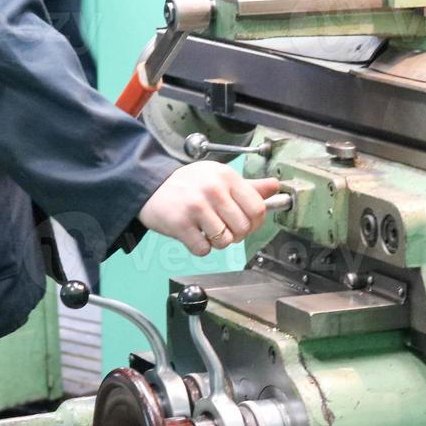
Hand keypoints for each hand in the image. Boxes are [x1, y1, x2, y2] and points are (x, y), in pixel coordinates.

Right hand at [139, 162, 281, 256]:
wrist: (150, 186)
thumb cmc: (188, 184)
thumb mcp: (219, 177)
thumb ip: (249, 186)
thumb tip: (275, 187)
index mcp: (226, 177)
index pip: (257, 208)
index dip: (255, 223)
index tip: (246, 224)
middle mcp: (213, 190)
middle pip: (243, 228)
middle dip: (236, 234)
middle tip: (224, 228)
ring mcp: (196, 207)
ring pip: (224, 241)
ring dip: (218, 242)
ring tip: (207, 230)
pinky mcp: (180, 224)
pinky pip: (203, 249)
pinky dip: (200, 247)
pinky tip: (194, 234)